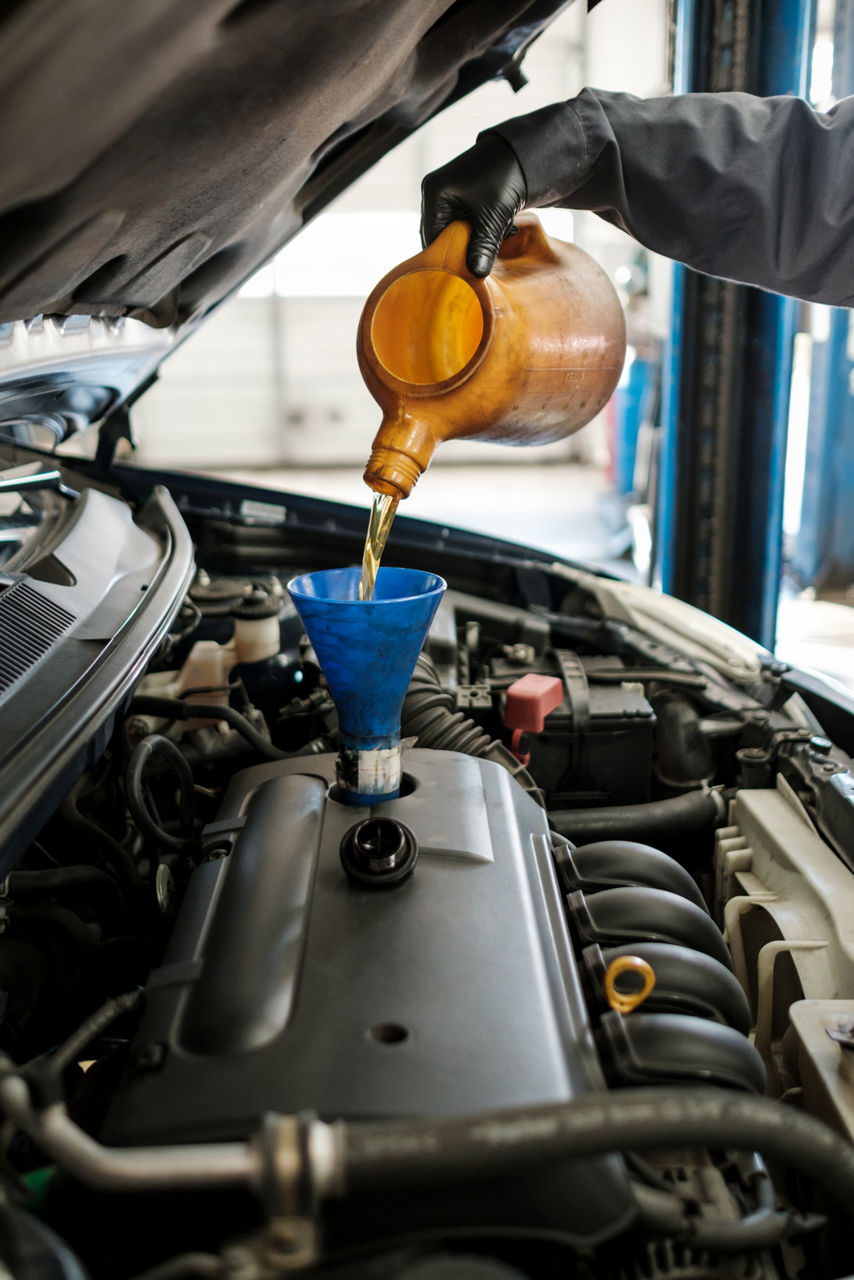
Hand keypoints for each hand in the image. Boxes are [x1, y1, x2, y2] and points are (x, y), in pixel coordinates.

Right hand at [420, 133, 526, 276]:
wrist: (522, 154)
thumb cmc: (504, 178)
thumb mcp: (494, 217)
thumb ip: (483, 247)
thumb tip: (476, 275)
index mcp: (435, 194)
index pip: (431, 238)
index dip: (448, 257)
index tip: (466, 272)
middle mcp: (435, 193)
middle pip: (441, 236)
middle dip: (464, 249)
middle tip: (487, 256)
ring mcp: (446, 195)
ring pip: (454, 231)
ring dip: (475, 241)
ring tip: (498, 236)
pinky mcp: (460, 197)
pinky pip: (463, 223)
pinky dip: (479, 231)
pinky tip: (497, 230)